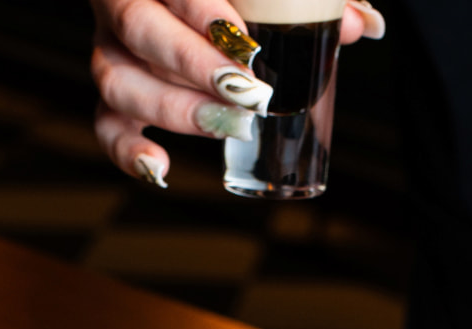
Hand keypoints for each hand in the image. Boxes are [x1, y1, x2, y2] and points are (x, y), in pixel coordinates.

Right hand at [89, 0, 384, 184]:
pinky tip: (161, 169)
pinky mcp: (114, 94)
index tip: (247, 47)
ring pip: (118, 81)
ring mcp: (113, 50)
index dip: (205, 15)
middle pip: (139, 31)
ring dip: (174, 110)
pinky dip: (129, 153)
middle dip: (194, 67)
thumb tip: (365, 27)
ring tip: (228, 127)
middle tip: (247, 94)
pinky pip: (105, 126)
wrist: (186, 5)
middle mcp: (124, 5)